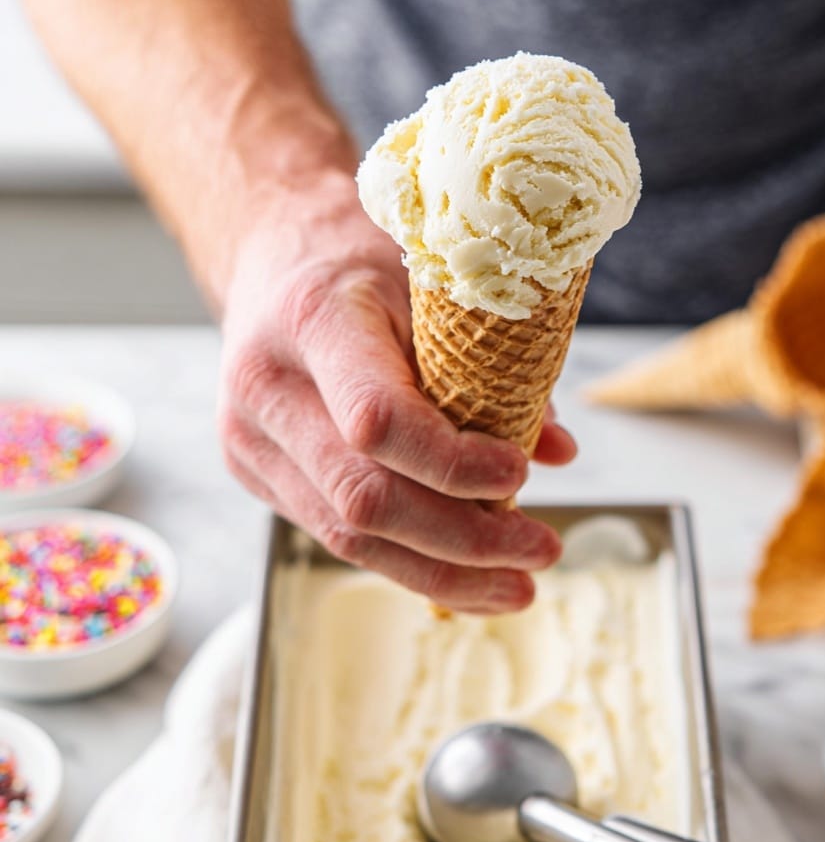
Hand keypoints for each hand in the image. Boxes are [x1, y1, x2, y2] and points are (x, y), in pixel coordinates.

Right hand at [218, 170, 576, 613]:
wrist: (276, 254)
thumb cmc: (365, 261)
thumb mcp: (436, 285)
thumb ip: (494, 366)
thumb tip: (555, 453)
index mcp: (312, 320)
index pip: (378, 422)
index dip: (454, 466)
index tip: (519, 477)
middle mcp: (266, 388)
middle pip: (364, 499)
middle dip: (464, 542)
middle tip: (542, 554)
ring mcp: (251, 440)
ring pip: (348, 538)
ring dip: (443, 573)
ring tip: (516, 588)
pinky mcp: (258, 474)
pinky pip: (337, 537)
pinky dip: (409, 563)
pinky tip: (467, 579)